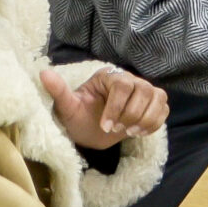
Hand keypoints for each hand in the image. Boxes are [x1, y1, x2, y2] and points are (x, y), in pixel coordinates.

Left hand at [40, 66, 168, 150]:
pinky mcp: (153, 105)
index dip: (116, 107)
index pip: (122, 85)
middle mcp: (130, 80)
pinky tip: (138, 132)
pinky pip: (163, 110)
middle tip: (115, 130)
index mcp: (109, 76)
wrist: (89, 131)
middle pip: (143, 91)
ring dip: (146, 119)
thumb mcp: (66, 107)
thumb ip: (59, 91)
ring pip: (158, 98)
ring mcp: (144, 92)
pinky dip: (154, 123)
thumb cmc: (77, 118)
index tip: (105, 126)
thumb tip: (43, 74)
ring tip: (129, 132)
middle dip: (130, 115)